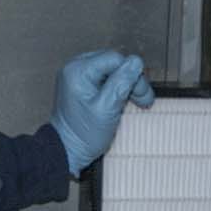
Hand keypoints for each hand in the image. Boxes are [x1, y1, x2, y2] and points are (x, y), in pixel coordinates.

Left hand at [50, 50, 154, 175]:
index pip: (115, 59)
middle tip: (142, 101)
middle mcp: (76, 67)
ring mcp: (78, 75)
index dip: (133, 75)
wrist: (67, 151)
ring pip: (113, 70)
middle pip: (115, 63)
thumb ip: (121, 83)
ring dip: (127, 85)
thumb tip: (136, 61)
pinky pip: (106, 78)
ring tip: (136, 102)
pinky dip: (118, 88)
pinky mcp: (82, 83)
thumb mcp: (107, 109)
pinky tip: (123, 101)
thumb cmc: (83, 135)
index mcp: (78, 71)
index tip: (142, 97)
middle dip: (131, 81)